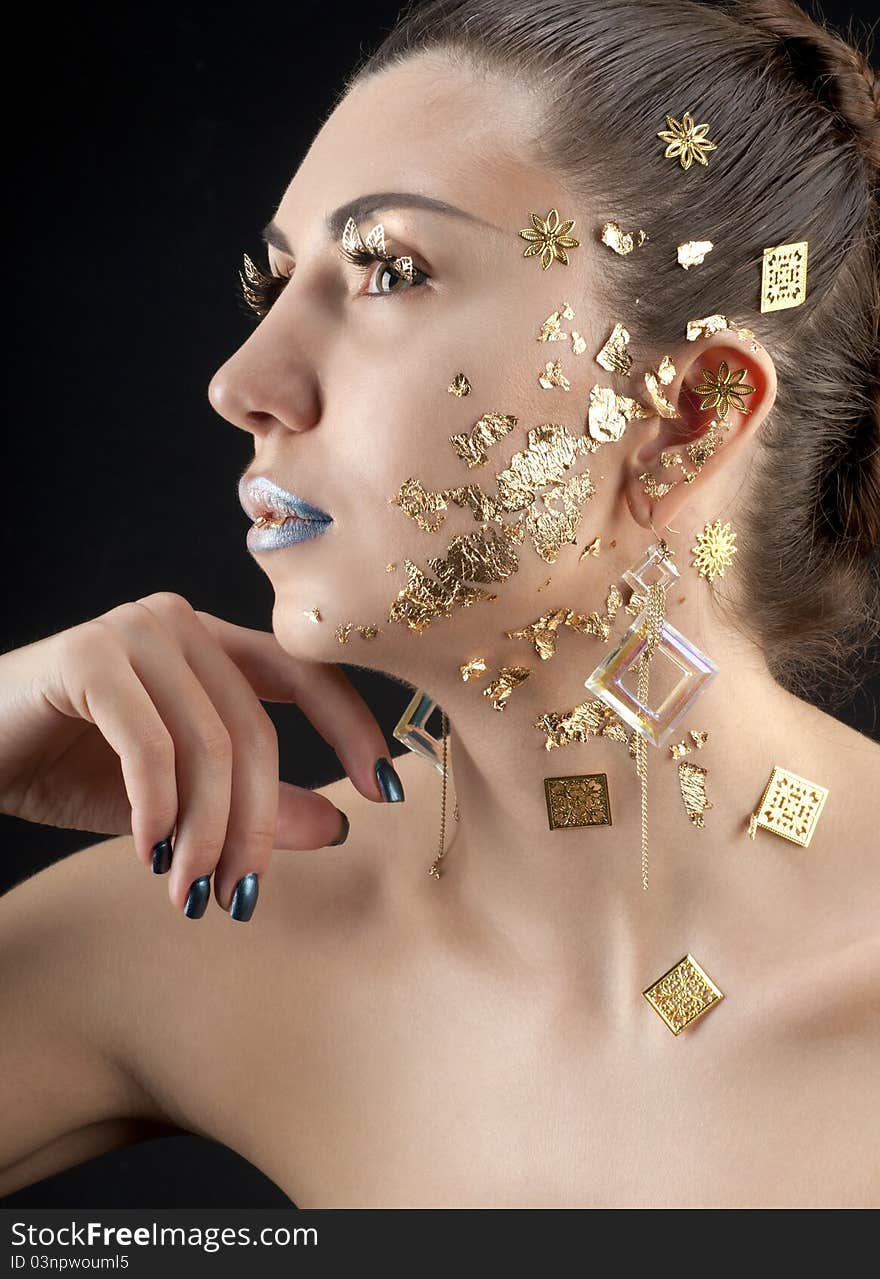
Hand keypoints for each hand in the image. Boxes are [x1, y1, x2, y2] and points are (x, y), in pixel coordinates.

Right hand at [0, 592, 398, 915]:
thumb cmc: (65, 765)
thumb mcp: (176, 800)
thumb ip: (253, 805)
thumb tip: (340, 827)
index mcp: (214, 645)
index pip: (310, 677)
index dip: (355, 731)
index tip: (386, 794)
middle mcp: (183, 625)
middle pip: (257, 730)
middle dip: (257, 825)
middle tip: (238, 896)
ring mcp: (136, 630)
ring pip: (208, 742)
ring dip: (206, 831)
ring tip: (190, 891)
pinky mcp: (88, 656)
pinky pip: (150, 744)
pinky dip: (156, 808)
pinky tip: (146, 851)